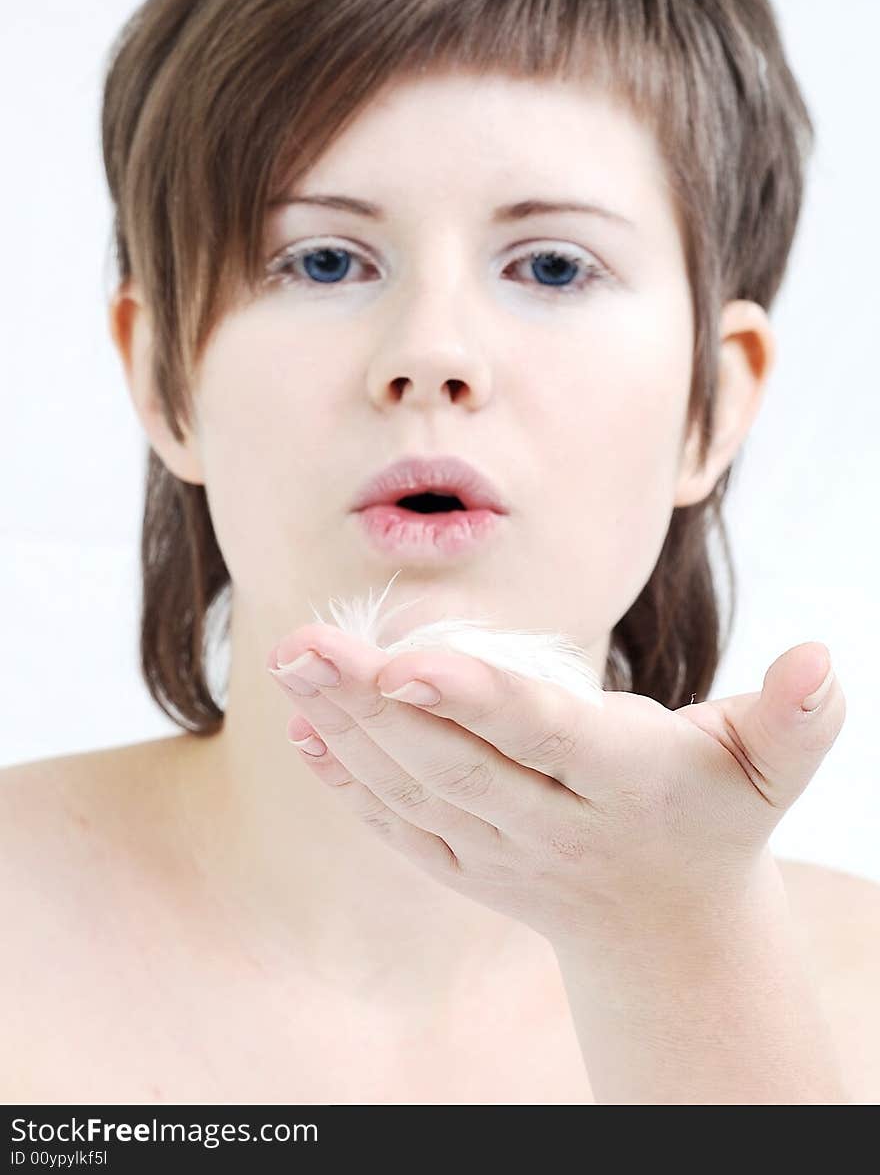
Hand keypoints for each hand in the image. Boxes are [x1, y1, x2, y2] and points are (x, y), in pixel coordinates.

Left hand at [267, 625, 844, 951]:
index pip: (542, 737)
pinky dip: (351, 786)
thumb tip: (822, 656)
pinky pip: (402, 831)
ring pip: (415, 795)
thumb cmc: (719, 814)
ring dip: (346, 732)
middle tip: (304, 643)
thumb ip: (796, 717)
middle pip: (455, 766)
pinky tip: (308, 735)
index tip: (404, 662)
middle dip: (372, 705)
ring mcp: (504, 857)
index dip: (476, 701)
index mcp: (625, 786)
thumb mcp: (772, 767)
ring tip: (289, 666)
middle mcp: (555, 827)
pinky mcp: (472, 870)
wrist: (674, 931)